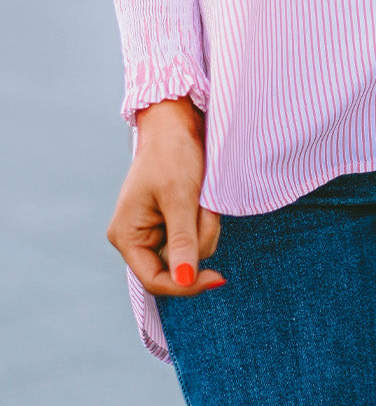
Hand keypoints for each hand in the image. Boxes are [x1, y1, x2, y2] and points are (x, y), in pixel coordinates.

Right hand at [106, 96, 224, 296]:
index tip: (217, 278)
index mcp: (127, 236)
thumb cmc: (172, 153)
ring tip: (202, 196)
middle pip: (177, 266)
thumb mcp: (180, 197)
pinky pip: (194, 235)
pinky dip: (204, 220)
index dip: (185, 285)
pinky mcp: (171, 221)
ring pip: (191, 251)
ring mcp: (154, 230)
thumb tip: (184, 281)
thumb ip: (182, 240)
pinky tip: (202, 198)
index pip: (155, 280)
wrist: (177, 121)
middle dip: (198, 239)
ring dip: (204, 226)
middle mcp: (136, 238)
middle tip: (205, 207)